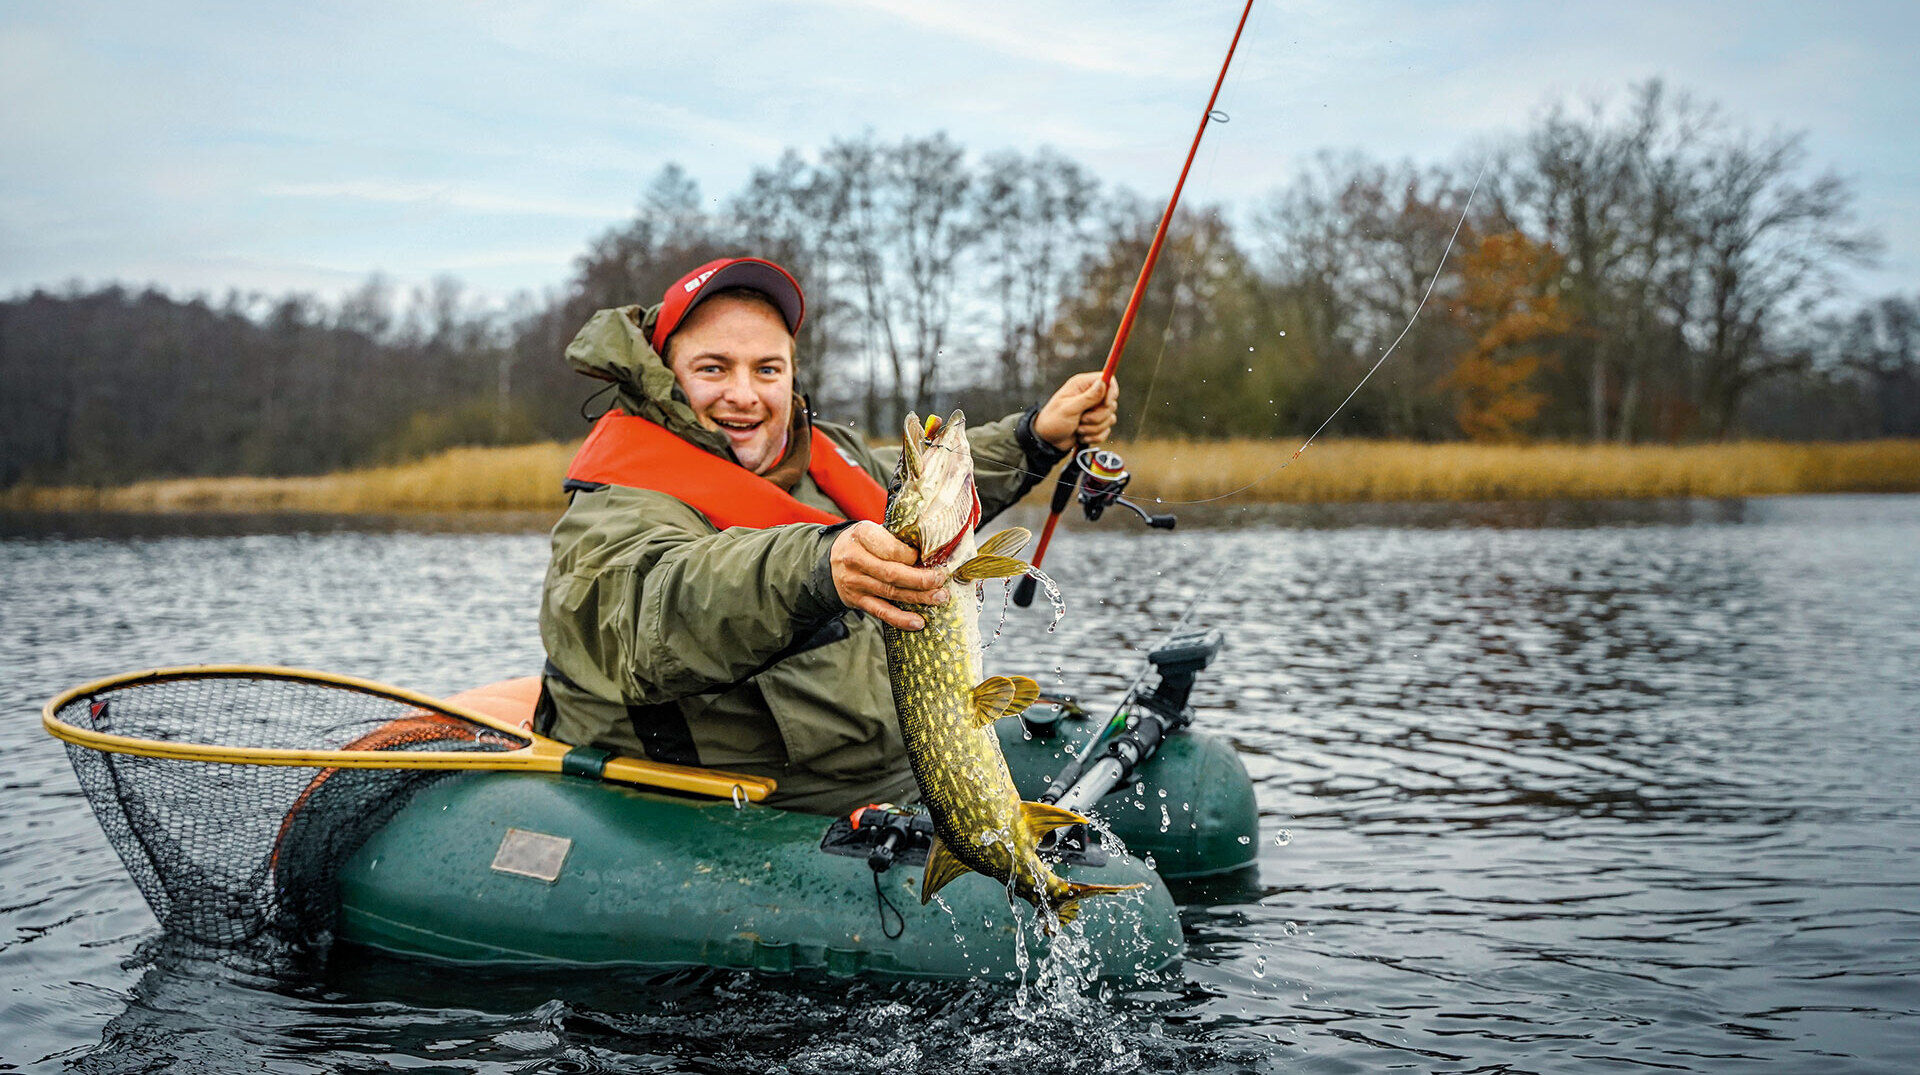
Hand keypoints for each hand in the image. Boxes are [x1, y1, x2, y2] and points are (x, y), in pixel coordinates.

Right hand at [831, 521, 947, 630]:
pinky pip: (881, 611)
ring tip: (939, 598)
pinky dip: (901, 619)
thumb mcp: (873, 530)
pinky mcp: (857, 600)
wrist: (830, 559)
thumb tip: (931, 553)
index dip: (911, 555)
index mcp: (862, 535)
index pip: (890, 548)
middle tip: (940, 580)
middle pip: (892, 572)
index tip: (926, 557)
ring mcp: (855, 582)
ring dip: (918, 597)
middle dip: (921, 579)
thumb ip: (895, 539)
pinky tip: (918, 622)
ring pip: (891, 592)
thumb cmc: (861, 542)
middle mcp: (855, 559)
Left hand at [1033, 371, 1117, 450]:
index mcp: (1082, 385)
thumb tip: (1103, 383)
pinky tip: (1081, 436)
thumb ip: (1088, 397)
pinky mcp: (1096, 424)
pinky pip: (1106, 430)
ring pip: (1109, 418)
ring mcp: (1094, 410)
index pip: (1108, 379)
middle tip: (1082, 419)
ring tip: (1078, 429)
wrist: (1047, 441)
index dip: (1112, 391)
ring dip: (1094, 428)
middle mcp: (1090, 396)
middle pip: (1111, 403)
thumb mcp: (1069, 408)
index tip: (1106, 404)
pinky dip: (1094, 436)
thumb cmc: (1053, 421)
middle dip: (1098, 416)